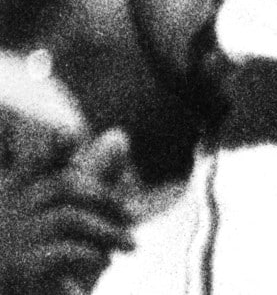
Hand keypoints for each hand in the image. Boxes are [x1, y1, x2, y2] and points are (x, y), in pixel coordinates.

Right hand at [0, 129, 132, 294]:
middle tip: (132, 218)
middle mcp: (7, 216)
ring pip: (67, 218)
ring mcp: (10, 243)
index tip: (70, 137)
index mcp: (15, 198)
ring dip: (108, 231)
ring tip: (130, 246)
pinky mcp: (18, 271)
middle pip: (63, 186)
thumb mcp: (72, 221)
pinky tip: (104, 261)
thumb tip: (118, 136)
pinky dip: (91, 254)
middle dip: (105, 199)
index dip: (51, 150)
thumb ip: (92, 180)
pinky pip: (62, 252)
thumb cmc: (52, 266)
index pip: (33, 165)